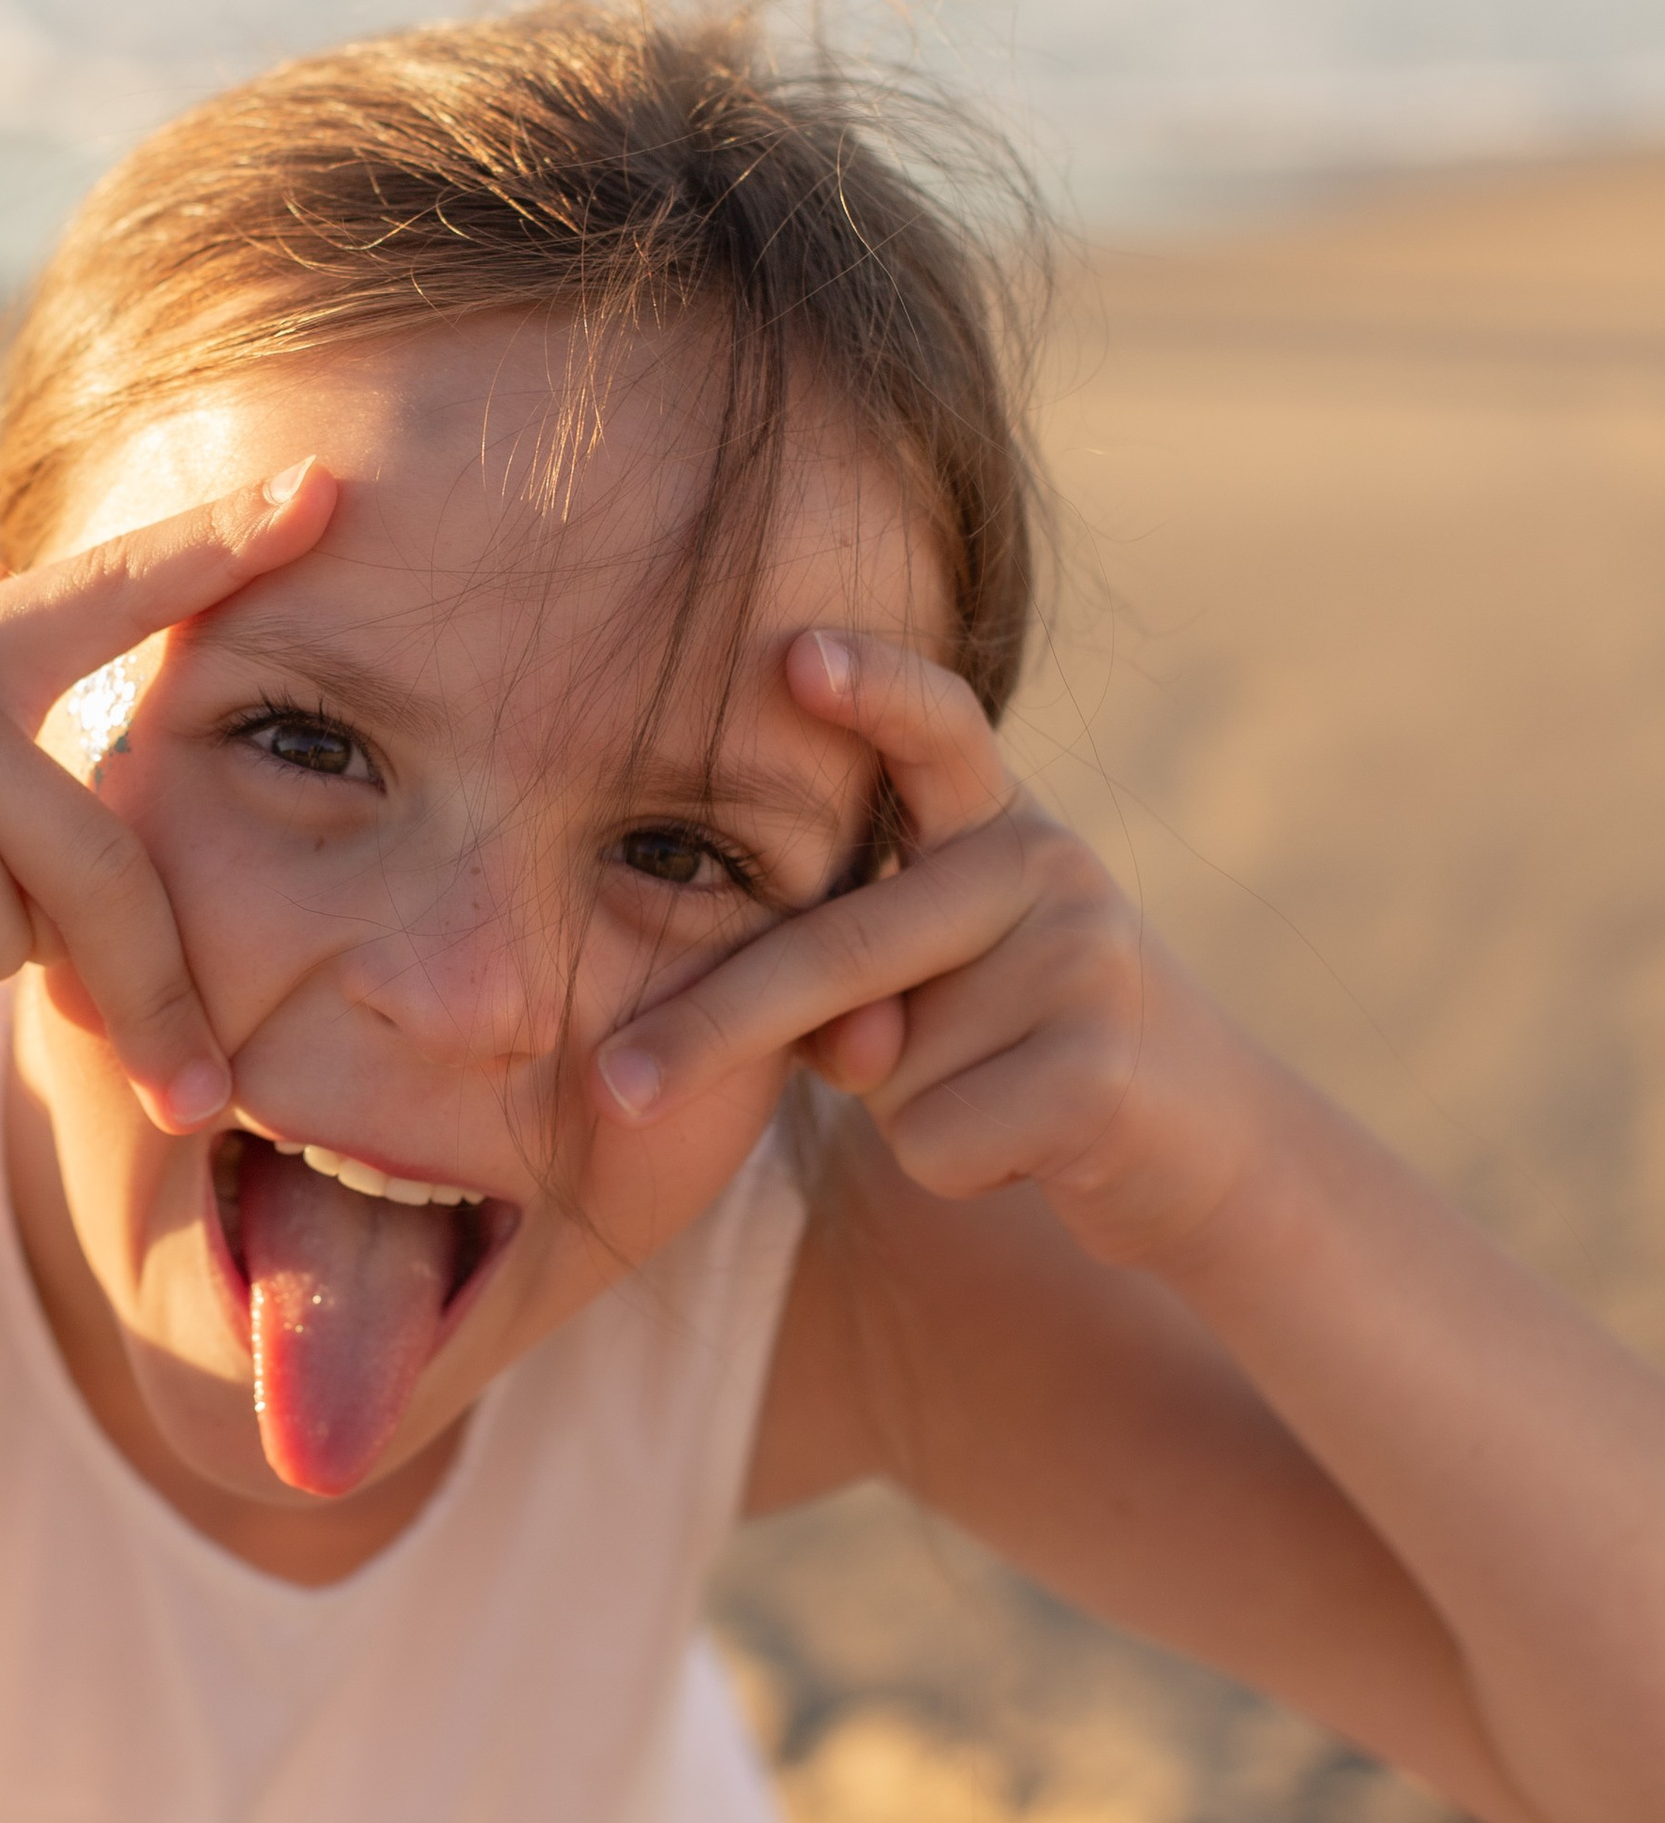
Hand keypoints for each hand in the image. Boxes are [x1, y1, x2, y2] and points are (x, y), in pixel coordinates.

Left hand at [593, 632, 1261, 1271]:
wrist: (1210, 1148)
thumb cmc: (1020, 1048)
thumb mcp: (933, 989)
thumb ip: (855, 986)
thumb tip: (850, 1041)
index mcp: (996, 825)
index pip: (939, 730)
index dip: (872, 688)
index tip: (794, 652)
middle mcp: (1048, 866)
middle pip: (840, 946)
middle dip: (710, 1028)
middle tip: (612, 1082)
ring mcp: (1086, 961)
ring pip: (885, 1069)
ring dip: (899, 1115)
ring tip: (993, 1097)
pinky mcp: (1101, 1074)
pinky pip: (935, 1138)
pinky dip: (952, 1170)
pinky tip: (1027, 1148)